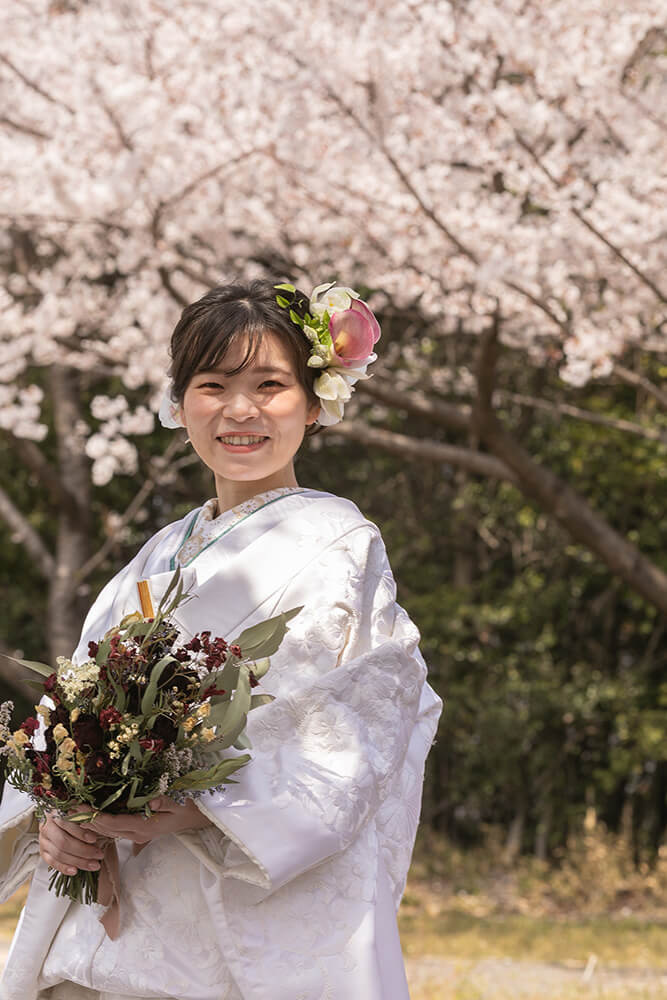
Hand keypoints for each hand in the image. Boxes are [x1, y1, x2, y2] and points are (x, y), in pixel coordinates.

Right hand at [39, 813, 105, 875]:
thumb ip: (86, 813)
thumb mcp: (81, 809)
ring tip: (94, 865)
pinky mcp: (43, 852)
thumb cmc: (76, 813)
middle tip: (99, 855)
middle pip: (63, 842)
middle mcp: (46, 826)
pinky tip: (75, 871)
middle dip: (83, 850)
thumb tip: (96, 817)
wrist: (60, 818)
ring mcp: (43, 840)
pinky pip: (52, 862)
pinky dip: (64, 868)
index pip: (66, 824)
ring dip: (78, 861)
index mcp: (55, 811)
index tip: (94, 839)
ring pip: (59, 854)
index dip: (80, 832)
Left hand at [81, 796, 211, 844]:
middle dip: (86, 820)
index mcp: (144, 826)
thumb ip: (166, 801)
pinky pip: (113, 830)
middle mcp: (137, 833)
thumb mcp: (179, 802)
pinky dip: (99, 823)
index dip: (95, 816)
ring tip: (73, 812)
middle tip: (68, 807)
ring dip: (90, 823)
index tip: (80, 807)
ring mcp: (136, 834)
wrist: (195, 818)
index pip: (113, 823)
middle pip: (105, 830)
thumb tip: (154, 800)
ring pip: (107, 832)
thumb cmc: (187, 807)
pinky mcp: (136, 831)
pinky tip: (90, 816)